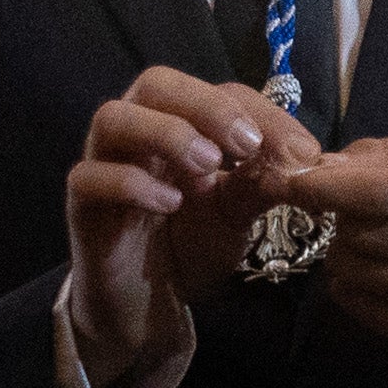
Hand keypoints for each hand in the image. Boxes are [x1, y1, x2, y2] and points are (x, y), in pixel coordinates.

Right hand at [65, 68, 313, 387]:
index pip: (219, 92)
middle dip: (206, 104)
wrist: (148, 304)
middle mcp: (138, 135)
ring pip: (112, 118)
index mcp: (182, 126)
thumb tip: (305, 156)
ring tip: (208, 166)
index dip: (262, 112)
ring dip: (166, 133)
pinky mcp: (81, 206)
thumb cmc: (191, 246)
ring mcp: (104, 166)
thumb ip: (263, 180)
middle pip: (155, 83)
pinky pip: (88, 177)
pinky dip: (131, 183)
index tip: (302, 150)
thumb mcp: (238, 211)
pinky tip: (170, 204)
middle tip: (247, 144)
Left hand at [291, 135, 387, 343]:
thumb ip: (379, 156)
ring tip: (370, 236)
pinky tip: (375, 265)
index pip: (378, 194)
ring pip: (352, 268)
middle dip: (341, 215)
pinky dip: (352, 281)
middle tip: (354, 207)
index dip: (325, 187)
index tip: (292, 181)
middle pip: (360, 233)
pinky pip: (356, 302)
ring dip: (345, 248)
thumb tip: (317, 170)